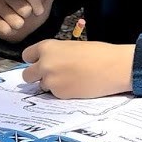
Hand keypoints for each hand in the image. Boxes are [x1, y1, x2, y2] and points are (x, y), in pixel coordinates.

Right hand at [0, 0, 56, 43]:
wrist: (23, 24)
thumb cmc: (34, 6)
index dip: (36, 3)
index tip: (39, 10)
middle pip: (22, 8)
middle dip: (27, 14)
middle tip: (26, 13)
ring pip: (14, 19)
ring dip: (19, 23)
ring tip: (19, 20)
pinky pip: (3, 28)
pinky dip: (9, 30)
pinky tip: (9, 25)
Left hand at [21, 40, 135, 98]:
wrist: (114, 67)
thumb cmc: (98, 53)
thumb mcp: (71, 46)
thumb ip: (55, 54)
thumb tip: (48, 63)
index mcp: (47, 47)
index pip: (27, 55)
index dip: (34, 60)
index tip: (40, 62)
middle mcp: (44, 64)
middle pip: (27, 75)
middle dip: (36, 76)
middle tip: (50, 75)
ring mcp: (51, 81)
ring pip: (42, 86)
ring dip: (51, 84)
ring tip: (70, 79)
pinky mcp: (60, 95)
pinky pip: (55, 95)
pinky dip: (63, 92)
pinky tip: (76, 86)